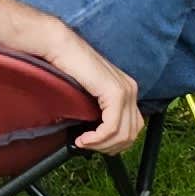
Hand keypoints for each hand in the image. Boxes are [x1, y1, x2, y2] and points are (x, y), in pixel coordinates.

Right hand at [37, 27, 140, 153]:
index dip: (114, 143)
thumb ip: (100, 111)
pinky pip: (112, 127)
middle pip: (131, 134)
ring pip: (123, 134)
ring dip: (102, 145)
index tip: (94, 145)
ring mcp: (125, 91)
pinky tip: (84, 138)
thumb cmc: (68, 69)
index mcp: (127, 90)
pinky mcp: (115, 92)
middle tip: (88, 146)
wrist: (61, 49)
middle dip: (108, 147)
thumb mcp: (90, 96)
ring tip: (84, 142)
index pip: (133, 128)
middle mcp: (130, 90)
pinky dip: (98, 139)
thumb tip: (99, 137)